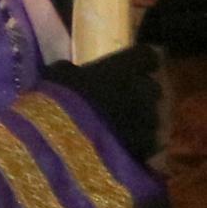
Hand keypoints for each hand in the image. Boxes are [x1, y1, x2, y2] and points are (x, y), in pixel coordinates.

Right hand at [45, 42, 166, 167]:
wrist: (66, 146)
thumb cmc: (57, 102)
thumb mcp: (55, 77)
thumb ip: (72, 72)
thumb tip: (73, 71)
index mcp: (121, 69)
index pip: (146, 55)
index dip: (139, 60)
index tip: (132, 63)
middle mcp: (142, 92)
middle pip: (152, 88)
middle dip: (140, 92)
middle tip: (121, 97)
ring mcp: (147, 124)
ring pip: (150, 117)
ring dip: (138, 118)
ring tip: (117, 125)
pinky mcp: (146, 151)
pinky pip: (147, 142)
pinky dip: (137, 143)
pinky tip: (119, 146)